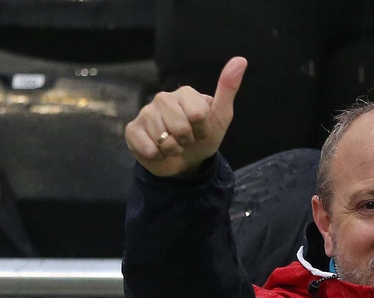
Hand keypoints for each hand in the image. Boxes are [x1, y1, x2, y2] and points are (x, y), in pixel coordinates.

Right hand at [125, 56, 246, 177]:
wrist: (185, 162)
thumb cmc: (202, 138)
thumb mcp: (220, 117)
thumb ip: (228, 89)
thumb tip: (241, 60)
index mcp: (185, 93)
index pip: (198, 114)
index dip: (202, 129)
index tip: (200, 130)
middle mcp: (163, 98)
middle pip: (181, 128)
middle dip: (187, 141)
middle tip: (186, 140)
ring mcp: (146, 113)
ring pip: (164, 140)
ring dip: (173, 150)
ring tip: (173, 145)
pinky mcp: (132, 130)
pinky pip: (148, 148)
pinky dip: (158, 156)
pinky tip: (159, 151)